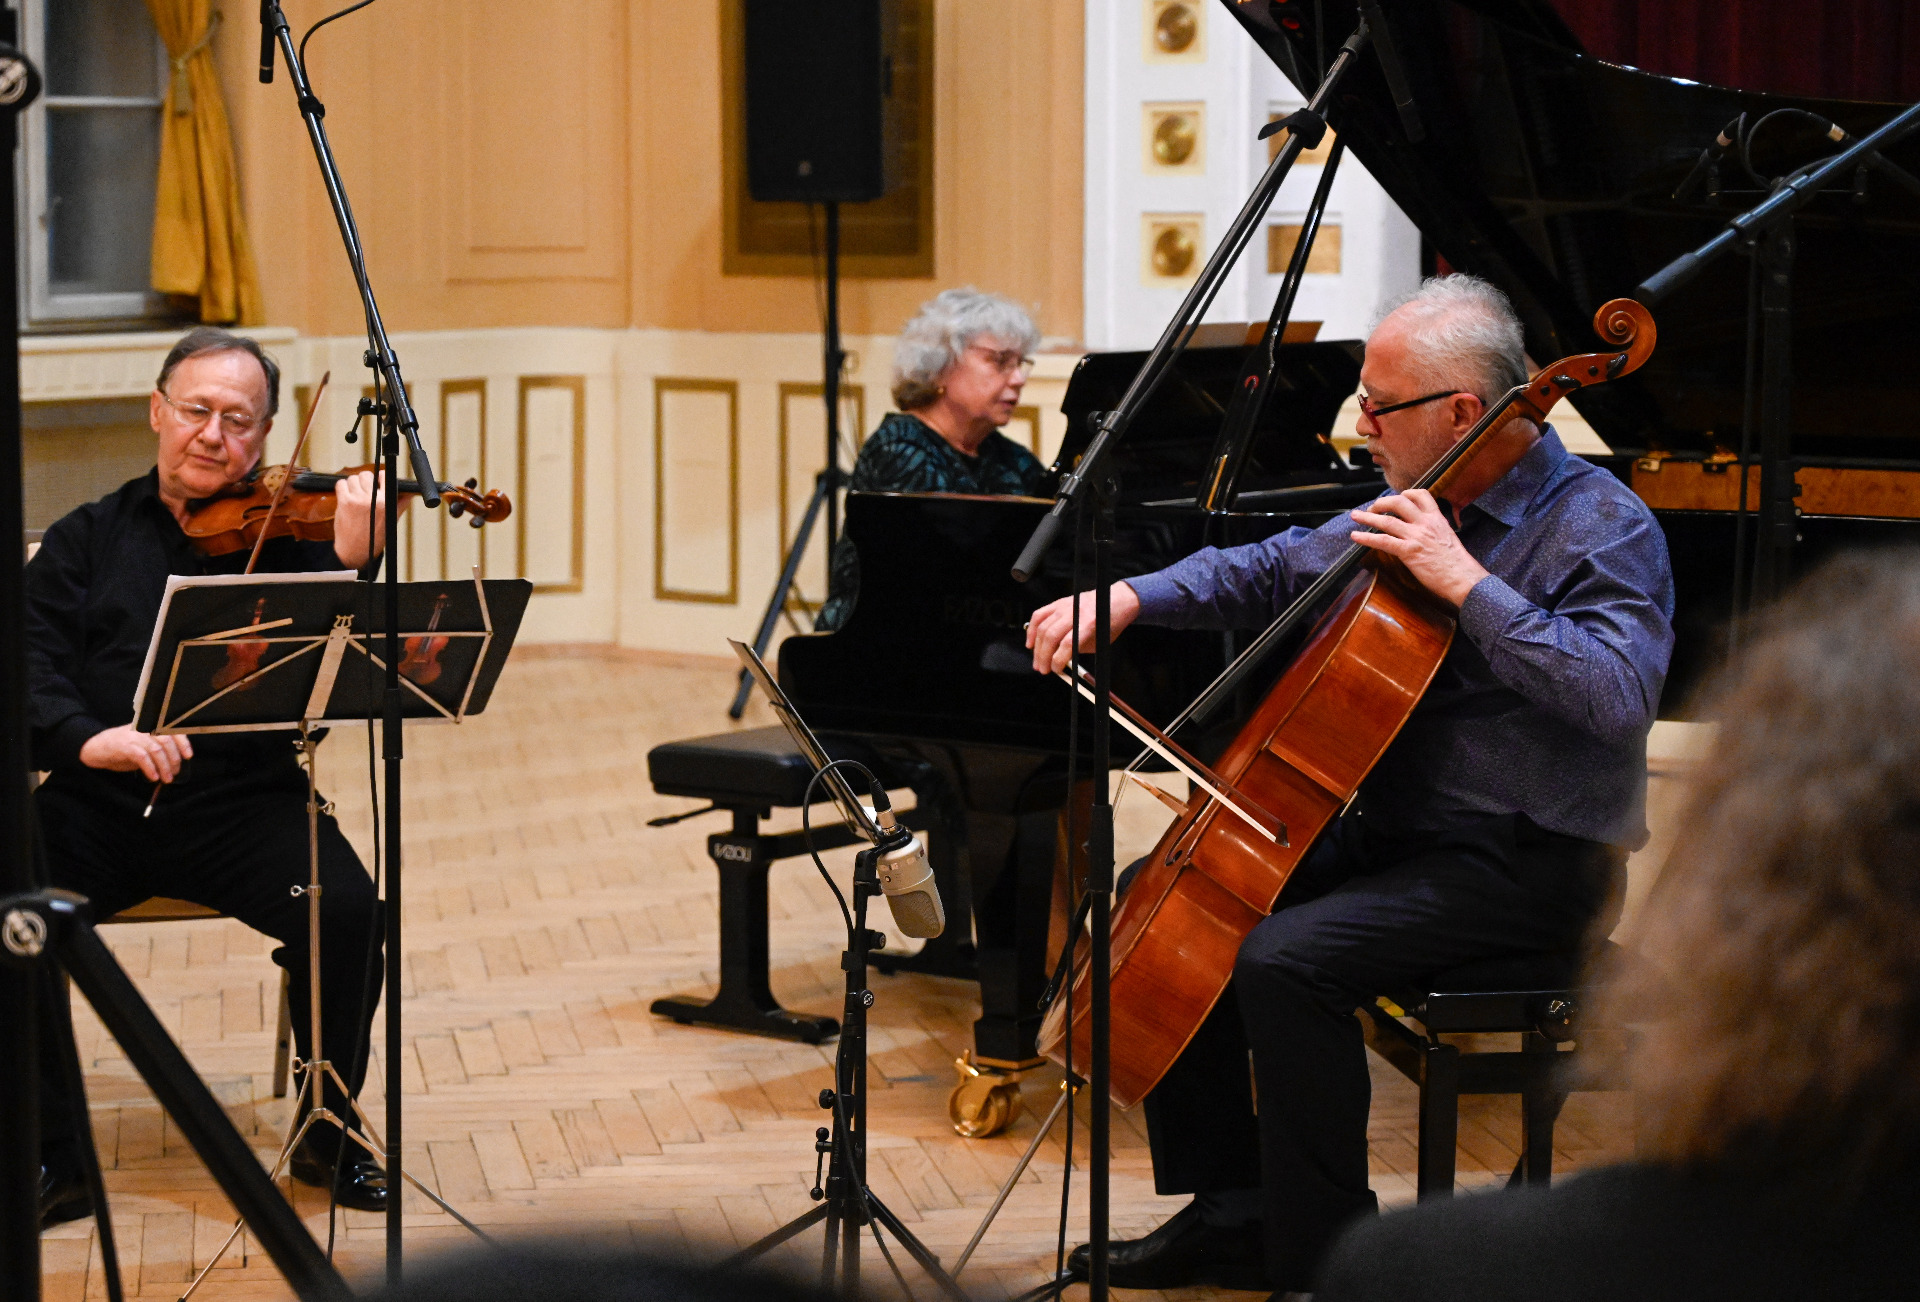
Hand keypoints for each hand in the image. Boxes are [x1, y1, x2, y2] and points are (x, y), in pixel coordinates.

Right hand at [79, 725, 193, 782]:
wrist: (96, 747)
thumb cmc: (124, 748)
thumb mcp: (145, 745)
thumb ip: (160, 749)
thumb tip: (176, 763)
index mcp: (151, 726)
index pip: (172, 730)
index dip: (183, 742)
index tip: (188, 756)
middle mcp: (144, 728)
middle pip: (167, 741)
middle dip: (174, 759)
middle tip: (175, 772)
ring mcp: (133, 735)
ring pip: (156, 749)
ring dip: (164, 766)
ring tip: (166, 778)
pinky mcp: (124, 746)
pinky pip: (142, 757)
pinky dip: (150, 768)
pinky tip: (153, 777)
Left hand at [332, 470, 401, 568]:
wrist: (355, 550)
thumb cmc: (374, 537)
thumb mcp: (391, 520)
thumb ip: (400, 504)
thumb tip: (409, 494)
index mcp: (387, 502)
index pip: (385, 476)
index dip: (380, 477)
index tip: (377, 482)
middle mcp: (373, 499)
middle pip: (367, 475)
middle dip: (365, 481)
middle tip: (364, 491)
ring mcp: (357, 500)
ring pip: (353, 478)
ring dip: (352, 484)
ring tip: (354, 495)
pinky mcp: (344, 502)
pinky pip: (341, 484)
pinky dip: (342, 487)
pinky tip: (346, 496)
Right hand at [1025, 582, 1141, 673]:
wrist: (1116, 599)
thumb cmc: (1110, 622)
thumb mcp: (1099, 641)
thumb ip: (1079, 650)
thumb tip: (1062, 663)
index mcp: (1089, 623)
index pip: (1068, 644)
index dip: (1058, 660)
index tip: (1056, 669)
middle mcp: (1075, 612)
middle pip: (1051, 636)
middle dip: (1044, 656)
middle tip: (1043, 669)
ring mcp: (1064, 605)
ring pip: (1043, 627)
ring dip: (1037, 647)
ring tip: (1037, 661)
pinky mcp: (1058, 602)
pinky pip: (1039, 615)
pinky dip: (1032, 629)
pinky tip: (1030, 642)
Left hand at [1349, 489, 1488, 606]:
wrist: (1464, 578)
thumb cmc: (1458, 564)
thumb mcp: (1448, 538)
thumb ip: (1435, 531)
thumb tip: (1424, 533)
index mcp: (1437, 519)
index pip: (1421, 495)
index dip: (1406, 493)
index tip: (1397, 497)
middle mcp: (1426, 523)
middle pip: (1399, 502)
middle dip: (1381, 503)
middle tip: (1372, 508)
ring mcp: (1417, 536)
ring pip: (1387, 520)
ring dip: (1367, 517)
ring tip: (1355, 516)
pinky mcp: (1409, 552)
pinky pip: (1383, 541)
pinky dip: (1366, 538)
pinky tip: (1356, 537)